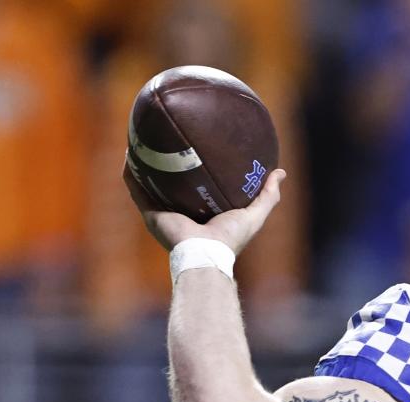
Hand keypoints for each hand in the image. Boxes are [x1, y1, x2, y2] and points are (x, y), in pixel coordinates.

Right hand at [122, 156, 284, 255]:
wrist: (205, 254)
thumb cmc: (230, 237)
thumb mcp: (254, 214)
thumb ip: (268, 195)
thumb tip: (280, 172)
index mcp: (203, 214)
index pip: (199, 189)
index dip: (198, 171)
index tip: (200, 149)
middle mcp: (181, 213)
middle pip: (172, 185)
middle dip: (169, 165)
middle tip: (170, 140)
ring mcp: (163, 214)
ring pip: (150, 185)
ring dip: (145, 166)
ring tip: (144, 142)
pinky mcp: (151, 214)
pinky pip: (137, 190)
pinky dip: (131, 174)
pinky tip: (129, 155)